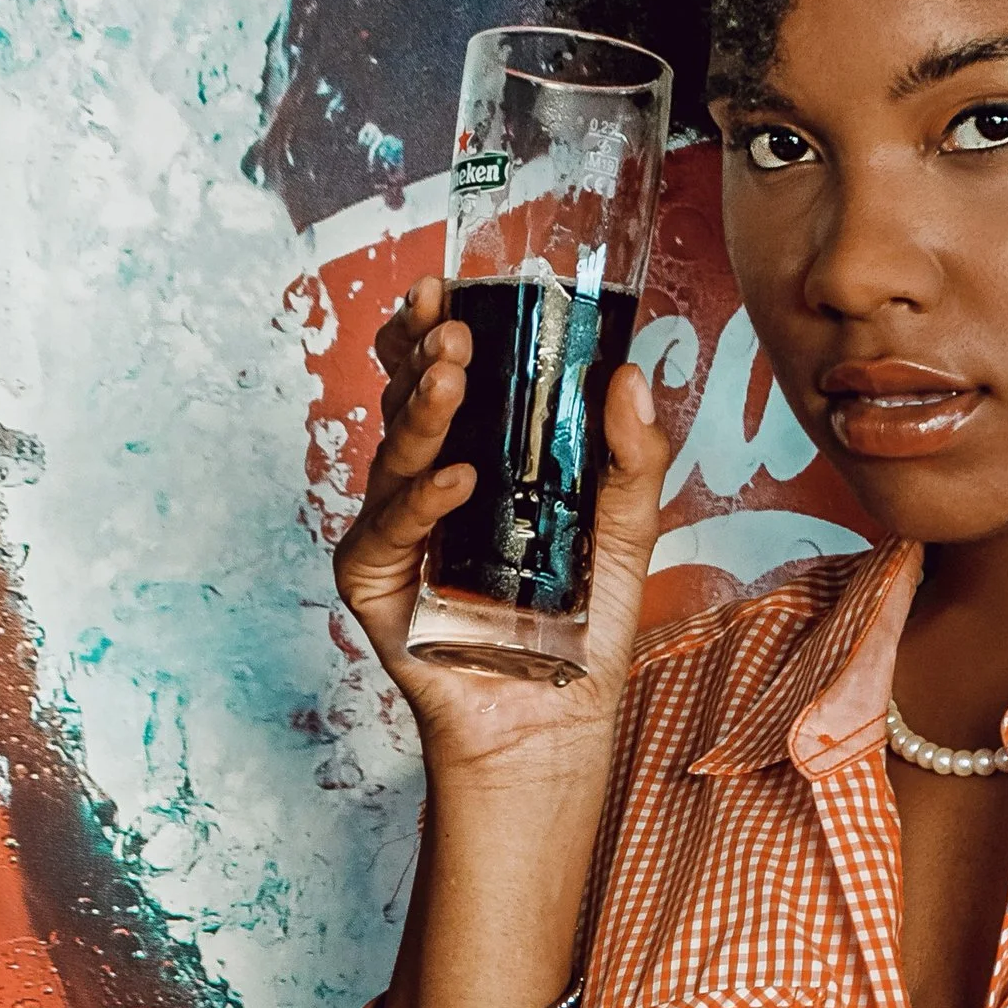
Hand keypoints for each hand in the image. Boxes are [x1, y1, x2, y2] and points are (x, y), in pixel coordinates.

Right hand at [335, 276, 673, 780]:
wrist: (555, 720)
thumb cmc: (579, 626)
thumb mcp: (625, 531)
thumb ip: (631, 458)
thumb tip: (629, 375)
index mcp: (474, 459)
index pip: (443, 381)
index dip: (434, 330)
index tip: (446, 287)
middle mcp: (425, 486)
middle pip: (407, 402)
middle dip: (421, 354)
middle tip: (448, 320)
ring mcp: (395, 531)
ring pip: (395, 453)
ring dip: (422, 410)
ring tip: (451, 371)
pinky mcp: (376, 581)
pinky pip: (393, 530)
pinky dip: (423, 501)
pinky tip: (456, 480)